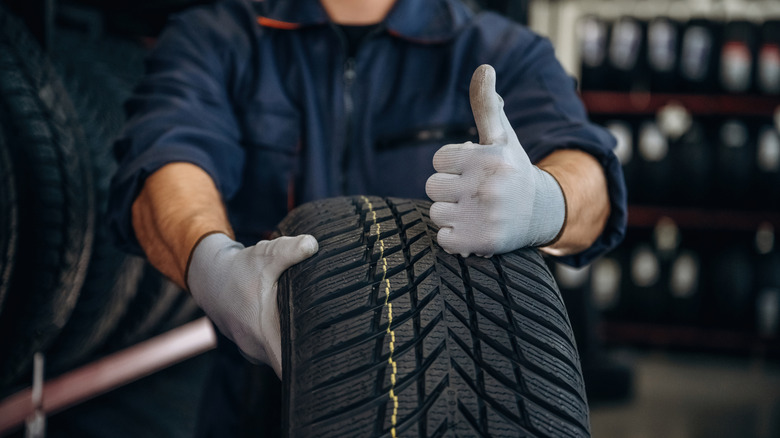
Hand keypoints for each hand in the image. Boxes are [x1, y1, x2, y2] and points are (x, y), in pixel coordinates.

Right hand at [187, 233, 317, 377]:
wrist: (210, 278)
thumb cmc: (239, 270)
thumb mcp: (265, 256)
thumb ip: (290, 250)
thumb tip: (312, 244)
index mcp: (264, 335)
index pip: (291, 368)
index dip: (312, 366)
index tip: (331, 353)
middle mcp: (259, 350)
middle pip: (293, 362)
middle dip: (313, 348)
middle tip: (334, 329)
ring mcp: (255, 351)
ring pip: (284, 354)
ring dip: (298, 340)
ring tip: (316, 321)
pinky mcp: (255, 346)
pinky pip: (276, 348)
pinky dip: (286, 337)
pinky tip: (298, 319)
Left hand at [425, 64, 565, 256]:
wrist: (542, 213)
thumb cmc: (512, 170)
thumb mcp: (502, 137)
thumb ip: (486, 105)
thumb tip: (484, 68)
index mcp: (488, 157)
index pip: (439, 160)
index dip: (453, 166)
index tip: (473, 170)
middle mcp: (487, 185)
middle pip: (432, 186)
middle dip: (449, 189)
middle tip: (474, 192)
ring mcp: (483, 215)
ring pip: (435, 212)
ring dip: (451, 213)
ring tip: (475, 210)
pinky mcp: (479, 242)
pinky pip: (442, 238)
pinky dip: (454, 237)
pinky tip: (474, 228)